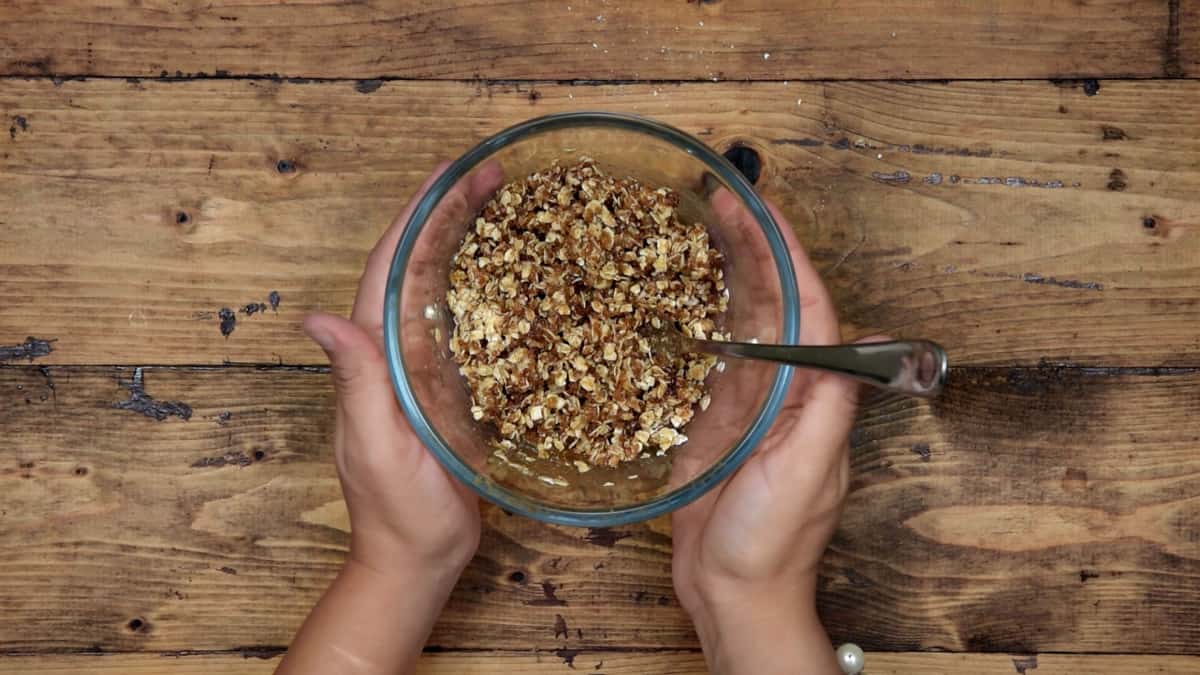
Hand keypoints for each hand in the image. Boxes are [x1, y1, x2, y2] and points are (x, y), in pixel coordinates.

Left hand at [279, 162, 500, 674]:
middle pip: (416, 266)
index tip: (448, 174)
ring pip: (441, 289)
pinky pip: (465, 325)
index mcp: (372, 357)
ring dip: (465, 241)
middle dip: (446, 213)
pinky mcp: (451, 389)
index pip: (387, 270)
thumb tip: (318, 318)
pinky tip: (514, 272)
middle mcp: (394, 352)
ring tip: (503, 202)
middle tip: (492, 174)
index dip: (415, 217)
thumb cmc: (398, 512)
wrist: (419, 559)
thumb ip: (355, 384)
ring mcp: (423, 369)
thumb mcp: (374, 447)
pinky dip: (484, 288)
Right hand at [671, 198, 864, 673]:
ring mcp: (749, 403)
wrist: (734, 595)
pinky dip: (700, 315)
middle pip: (774, 303)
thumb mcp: (806, 475)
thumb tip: (838, 342)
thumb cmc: (771, 544)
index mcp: (815, 397)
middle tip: (722, 198)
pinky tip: (682, 290)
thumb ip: (824, 410)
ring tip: (704, 223)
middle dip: (756, 248)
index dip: (789, 256)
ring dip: (730, 270)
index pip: (809, 310)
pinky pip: (710, 354)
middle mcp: (786, 390)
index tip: (764, 209)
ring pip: (742, 321)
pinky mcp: (713, 419)